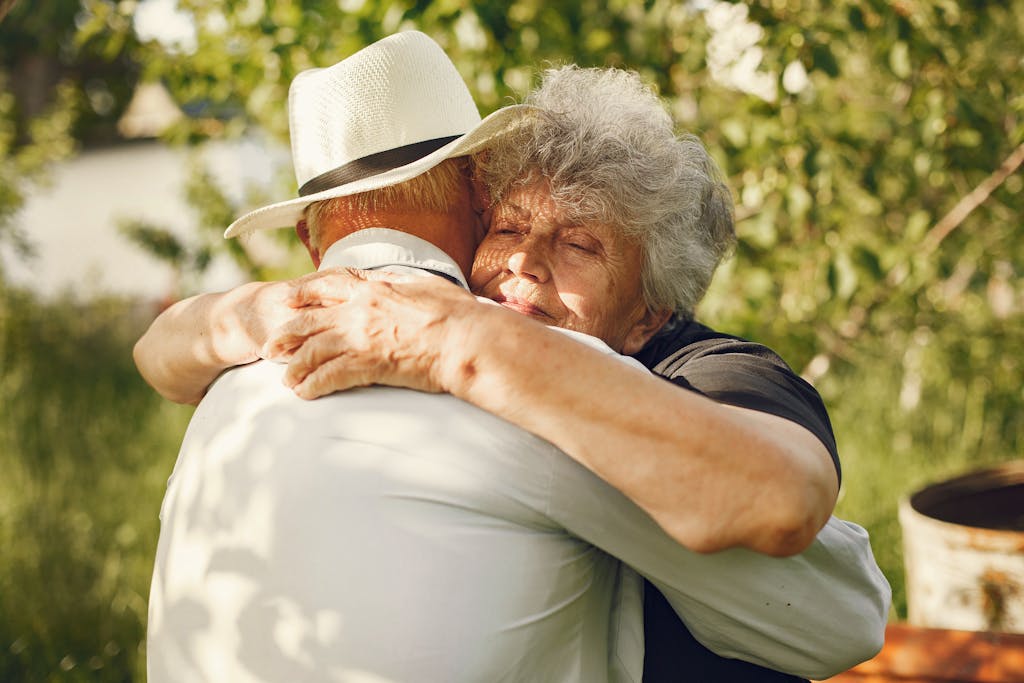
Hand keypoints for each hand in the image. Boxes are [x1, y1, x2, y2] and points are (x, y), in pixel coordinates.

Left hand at [262, 268, 479, 398]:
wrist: (467, 340)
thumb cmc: (457, 314)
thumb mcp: (426, 285)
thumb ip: (403, 284)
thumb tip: (398, 281)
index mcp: (374, 288)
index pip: (327, 284)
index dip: (303, 292)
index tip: (288, 299)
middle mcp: (360, 310)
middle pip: (309, 321)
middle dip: (286, 334)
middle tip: (270, 347)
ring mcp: (361, 338)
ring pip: (313, 351)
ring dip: (296, 367)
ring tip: (286, 379)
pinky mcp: (367, 365)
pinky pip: (330, 377)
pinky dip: (313, 386)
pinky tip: (305, 394)